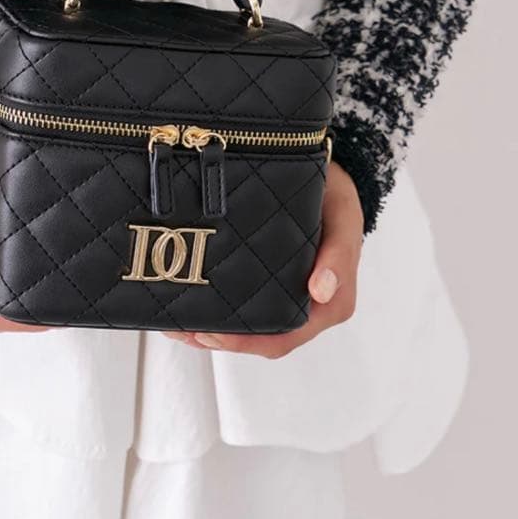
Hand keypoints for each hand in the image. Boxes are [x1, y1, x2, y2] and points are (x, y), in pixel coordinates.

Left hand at [163, 158, 363, 357]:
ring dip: (210, 330)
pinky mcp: (267, 282)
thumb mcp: (342, 214)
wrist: (324, 175)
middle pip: (259, 339)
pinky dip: (213, 311)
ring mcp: (285, 295)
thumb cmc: (334, 196)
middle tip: (183, 329)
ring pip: (246, 328)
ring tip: (175, 323)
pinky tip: (185, 306)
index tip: (212, 333)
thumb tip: (322, 292)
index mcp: (329, 301)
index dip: (247, 343)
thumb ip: (339, 251)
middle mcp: (306, 306)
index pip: (285, 336)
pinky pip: (241, 305)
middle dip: (219, 339)